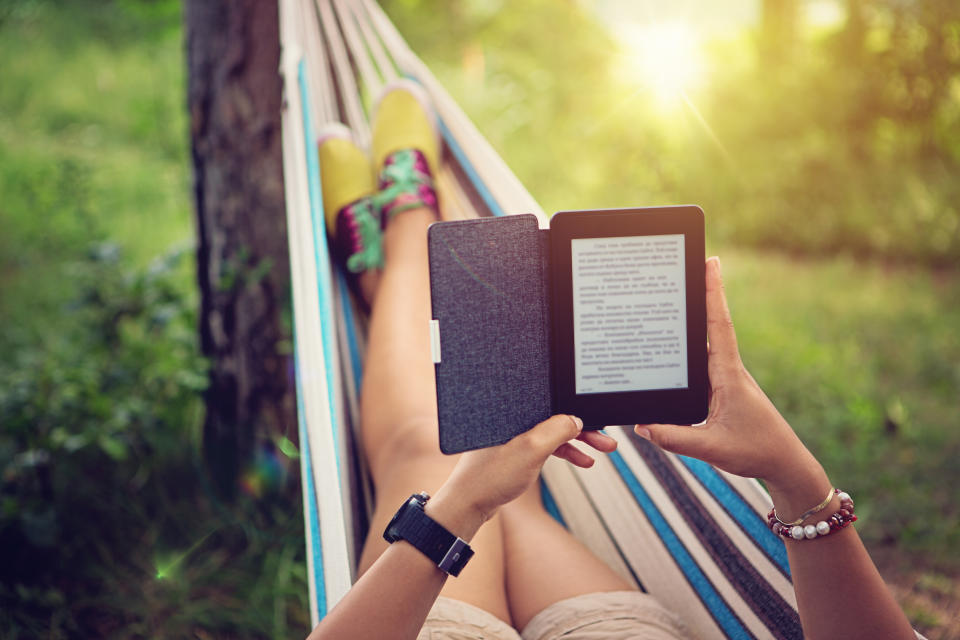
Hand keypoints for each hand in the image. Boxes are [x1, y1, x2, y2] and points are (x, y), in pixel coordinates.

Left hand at [437, 416, 616, 530]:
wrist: (469, 505)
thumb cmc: (491, 476)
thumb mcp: (531, 450)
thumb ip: (556, 430)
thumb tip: (576, 418)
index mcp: (512, 407)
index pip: (551, 400)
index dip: (576, 408)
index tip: (599, 417)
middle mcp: (513, 415)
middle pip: (555, 415)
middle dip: (584, 427)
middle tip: (608, 438)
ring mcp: (514, 433)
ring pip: (553, 431)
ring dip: (578, 441)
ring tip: (603, 450)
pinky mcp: (515, 449)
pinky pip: (546, 445)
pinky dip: (564, 452)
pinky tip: (583, 461)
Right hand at [634, 258, 824, 495]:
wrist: (784, 464)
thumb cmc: (756, 451)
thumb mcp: (712, 448)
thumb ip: (674, 438)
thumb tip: (640, 425)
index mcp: (728, 376)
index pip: (718, 327)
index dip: (714, 294)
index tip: (711, 262)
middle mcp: (728, 371)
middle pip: (711, 324)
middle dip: (703, 292)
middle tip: (691, 262)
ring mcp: (725, 380)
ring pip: (706, 344)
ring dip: (695, 318)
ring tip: (677, 293)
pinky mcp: (722, 391)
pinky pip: (702, 364)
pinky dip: (689, 349)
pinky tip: (674, 346)